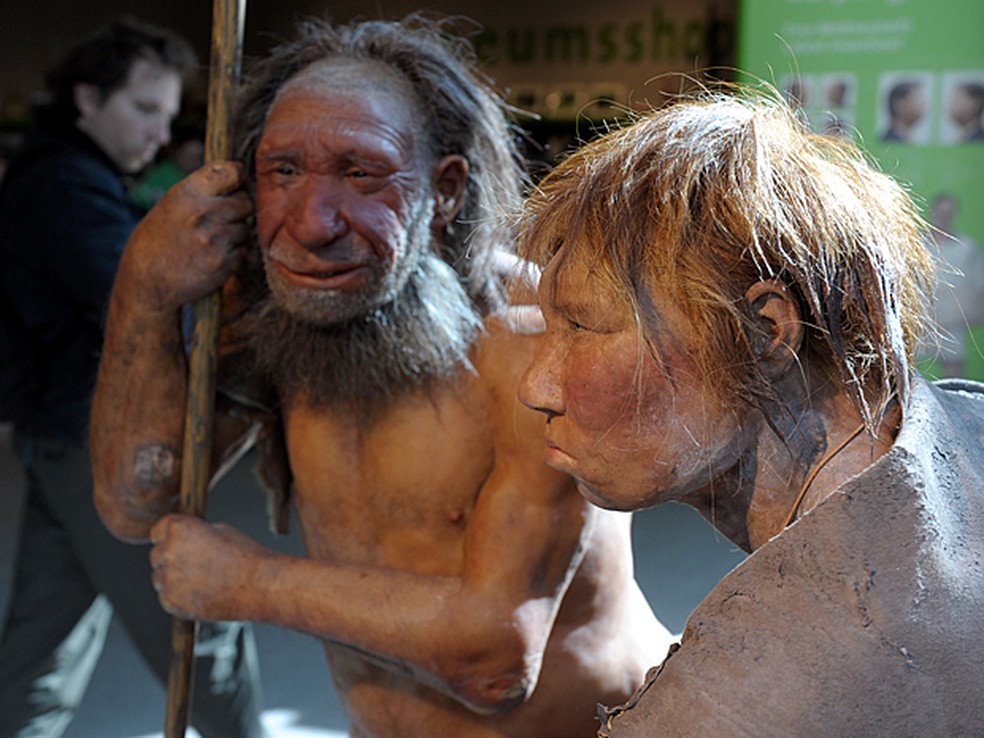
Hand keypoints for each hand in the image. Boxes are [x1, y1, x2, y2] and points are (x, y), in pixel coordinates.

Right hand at [122, 161, 253, 313]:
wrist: (147, 279)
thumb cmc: (160, 238)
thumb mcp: (173, 203)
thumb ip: (204, 191)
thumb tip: (240, 178)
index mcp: (190, 192)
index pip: (232, 171)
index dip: (240, 176)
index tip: (240, 182)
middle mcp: (204, 212)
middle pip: (246, 201)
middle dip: (239, 209)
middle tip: (223, 217)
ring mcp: (216, 238)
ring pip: (245, 228)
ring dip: (235, 233)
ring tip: (210, 240)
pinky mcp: (225, 262)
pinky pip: (243, 250)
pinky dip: (233, 253)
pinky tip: (211, 255)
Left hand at [149, 514, 265, 620]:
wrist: (260, 586)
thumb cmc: (247, 557)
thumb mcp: (222, 530)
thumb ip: (197, 533)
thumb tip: (187, 539)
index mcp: (180, 529)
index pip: (157, 530)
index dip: (168, 536)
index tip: (176, 542)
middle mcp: (169, 553)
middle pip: (156, 555)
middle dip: (172, 558)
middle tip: (195, 563)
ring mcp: (168, 580)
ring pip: (160, 578)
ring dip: (174, 578)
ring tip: (202, 579)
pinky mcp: (171, 603)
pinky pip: (167, 597)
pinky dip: (179, 596)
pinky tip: (202, 592)